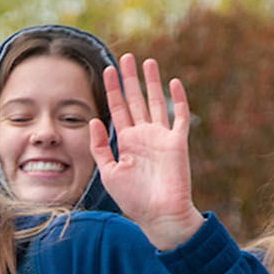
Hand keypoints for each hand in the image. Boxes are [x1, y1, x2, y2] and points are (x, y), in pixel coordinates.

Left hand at [88, 54, 203, 249]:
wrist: (159, 215)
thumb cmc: (134, 200)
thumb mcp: (109, 173)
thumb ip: (100, 147)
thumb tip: (94, 120)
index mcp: (127, 142)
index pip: (117, 109)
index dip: (112, 89)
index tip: (107, 70)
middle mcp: (144, 135)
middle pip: (135, 100)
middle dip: (129, 79)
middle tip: (125, 57)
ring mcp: (161, 137)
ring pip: (156, 102)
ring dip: (152, 82)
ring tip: (147, 61)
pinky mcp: (178, 142)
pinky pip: (180, 116)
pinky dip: (178, 99)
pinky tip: (173, 82)